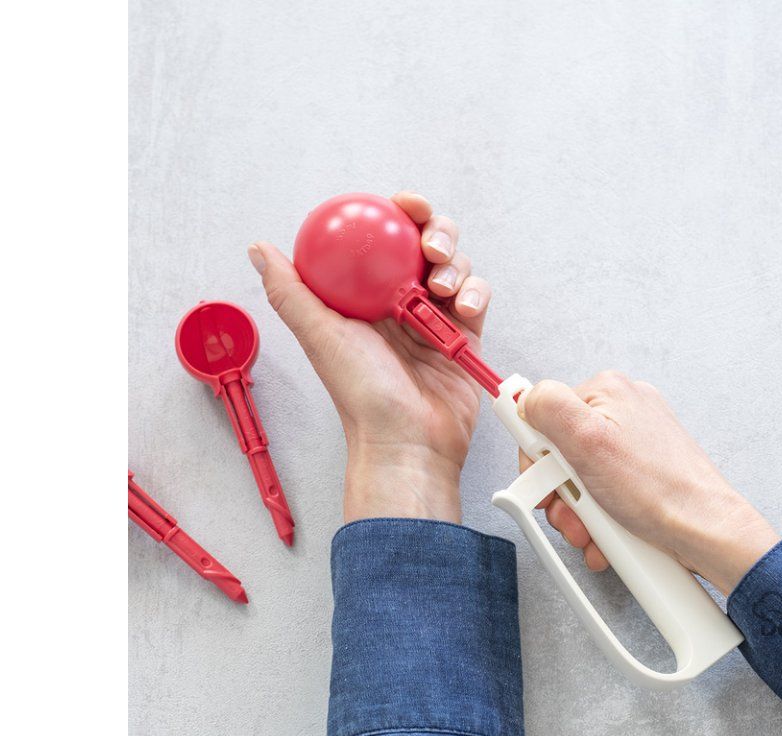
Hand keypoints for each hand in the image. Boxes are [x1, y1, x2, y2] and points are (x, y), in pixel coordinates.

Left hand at [248, 191, 490, 523]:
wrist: (408, 440)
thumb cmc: (361, 395)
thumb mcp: (320, 335)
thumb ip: (291, 291)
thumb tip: (259, 249)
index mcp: (366, 297)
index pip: (382, 240)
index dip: (394, 214)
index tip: (402, 205)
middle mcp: (402, 301)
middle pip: (426, 244)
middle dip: (435, 230)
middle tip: (431, 244)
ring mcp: (436, 317)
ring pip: (455, 266)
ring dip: (456, 264)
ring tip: (443, 287)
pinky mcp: (466, 334)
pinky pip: (478, 297)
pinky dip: (475, 293)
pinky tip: (463, 307)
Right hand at [518, 372, 779, 594]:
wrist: (706, 532)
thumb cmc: (659, 490)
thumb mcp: (588, 441)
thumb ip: (548, 408)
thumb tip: (523, 397)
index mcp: (607, 392)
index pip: (542, 413)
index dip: (535, 453)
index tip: (538, 478)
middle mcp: (622, 412)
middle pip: (560, 451)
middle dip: (559, 491)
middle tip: (572, 510)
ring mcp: (633, 444)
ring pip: (579, 479)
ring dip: (578, 512)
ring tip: (593, 529)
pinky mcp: (641, 474)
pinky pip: (603, 494)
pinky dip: (599, 518)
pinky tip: (607, 534)